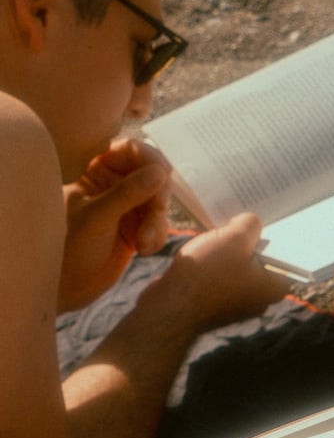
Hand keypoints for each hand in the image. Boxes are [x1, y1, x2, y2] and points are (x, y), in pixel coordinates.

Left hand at [59, 139, 170, 311]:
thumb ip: (128, 193)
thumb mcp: (97, 217)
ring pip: (159, 201)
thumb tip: (161, 172)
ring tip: (144, 244)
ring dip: (158, 222)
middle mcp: (112, 182)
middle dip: (157, 198)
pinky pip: (160, 222)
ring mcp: (127, 204)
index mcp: (94, 169)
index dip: (151, 161)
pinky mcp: (138, 225)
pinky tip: (145, 249)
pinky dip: (158, 235)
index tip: (162, 178)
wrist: (68, 288)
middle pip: (153, 174)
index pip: (131, 149)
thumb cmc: (69, 248)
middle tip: (155, 213)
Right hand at [159, 212, 290, 330]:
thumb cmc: (209, 274)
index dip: (277, 238)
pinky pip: (218, 279)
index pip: (286, 260)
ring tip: (216, 233)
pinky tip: (200, 250)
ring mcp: (234, 306)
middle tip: (238, 222)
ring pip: (237, 269)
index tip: (266, 221)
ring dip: (226, 253)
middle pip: (260, 262)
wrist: (170, 307)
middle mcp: (258, 301)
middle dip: (248, 242)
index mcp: (273, 288)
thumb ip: (249, 224)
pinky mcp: (212, 307)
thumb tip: (248, 224)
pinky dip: (211, 266)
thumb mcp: (235, 237)